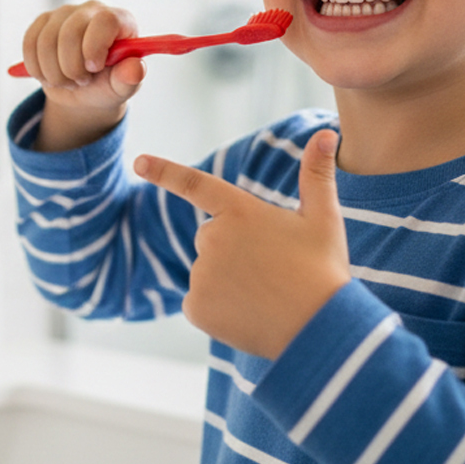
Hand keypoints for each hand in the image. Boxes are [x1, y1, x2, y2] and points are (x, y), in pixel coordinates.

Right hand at [22, 1, 145, 150]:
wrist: (85, 92)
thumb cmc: (108, 85)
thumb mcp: (121, 87)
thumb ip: (130, 78)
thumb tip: (136, 68)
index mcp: (120, 20)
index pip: (105, 21)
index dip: (95, 46)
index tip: (93, 68)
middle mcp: (93, 10)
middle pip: (70, 32)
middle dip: (71, 68)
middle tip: (81, 82)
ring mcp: (66, 13)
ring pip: (46, 41)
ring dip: (53, 72)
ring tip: (67, 82)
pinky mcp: (43, 21)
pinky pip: (30, 44)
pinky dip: (37, 68)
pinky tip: (50, 75)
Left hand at [133, 130, 349, 358]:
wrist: (320, 331)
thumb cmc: (322, 272)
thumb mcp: (324, 218)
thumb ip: (316, 174)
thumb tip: (326, 132)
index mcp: (240, 211)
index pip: (195, 185)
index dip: (164, 172)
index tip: (139, 162)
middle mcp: (213, 238)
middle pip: (210, 238)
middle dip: (233, 250)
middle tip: (271, 269)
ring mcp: (201, 274)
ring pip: (206, 273)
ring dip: (228, 282)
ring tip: (264, 295)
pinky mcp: (195, 307)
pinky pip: (199, 303)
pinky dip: (218, 310)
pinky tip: (247, 315)